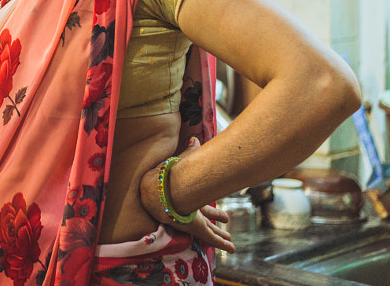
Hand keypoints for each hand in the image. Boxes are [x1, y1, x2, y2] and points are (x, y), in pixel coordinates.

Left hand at [140, 138, 235, 253]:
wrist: (157, 190)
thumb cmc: (168, 175)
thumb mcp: (183, 162)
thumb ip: (190, 152)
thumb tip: (195, 139)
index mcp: (186, 195)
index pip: (200, 201)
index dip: (209, 203)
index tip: (216, 203)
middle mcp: (189, 210)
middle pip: (205, 216)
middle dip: (215, 220)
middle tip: (226, 220)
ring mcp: (193, 221)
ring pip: (210, 230)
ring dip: (220, 235)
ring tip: (230, 241)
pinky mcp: (196, 229)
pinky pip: (212, 239)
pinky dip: (222, 244)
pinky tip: (232, 249)